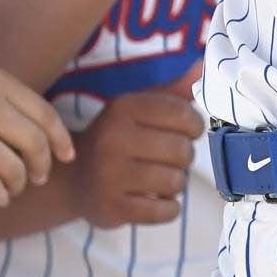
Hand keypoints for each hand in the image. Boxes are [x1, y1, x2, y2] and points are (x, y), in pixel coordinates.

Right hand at [0, 53, 76, 205]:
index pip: (45, 115)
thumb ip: (0, 95)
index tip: (65, 156)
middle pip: (35, 145)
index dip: (61, 141)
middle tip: (38, 177)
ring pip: (15, 170)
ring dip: (19, 185)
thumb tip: (34, 129)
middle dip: (42, 166)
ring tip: (12, 187)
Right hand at [70, 80, 204, 227]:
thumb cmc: (116, 138)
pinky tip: (155, 199)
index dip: (194, 126)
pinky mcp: (113, 208)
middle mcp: (114, 138)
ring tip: (160, 178)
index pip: (183, 114)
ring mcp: (111, 175)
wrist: (73, 178)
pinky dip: (168, 208)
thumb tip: (203, 65)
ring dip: (175, 183)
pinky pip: (165, 211)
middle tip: (169, 159)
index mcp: (123, 108)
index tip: (185, 132)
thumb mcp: (138, 108)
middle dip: (183, 157)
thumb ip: (173, 91)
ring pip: (176, 182)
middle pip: (182, 151)